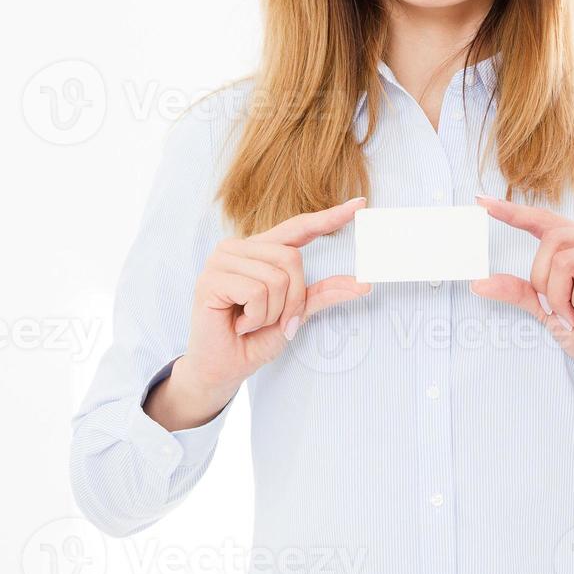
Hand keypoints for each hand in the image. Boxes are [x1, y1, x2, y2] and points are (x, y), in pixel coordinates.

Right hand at [178, 196, 372, 397]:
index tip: (360, 204)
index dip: (329, 217)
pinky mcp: (211, 279)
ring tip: (250, 322)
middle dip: (293, 300)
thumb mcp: (296, 314)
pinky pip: (256, 292)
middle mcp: (239, 247)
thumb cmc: (254, 339)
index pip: (299, 227)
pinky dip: (255, 317)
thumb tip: (362, 284)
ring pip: (275, 279)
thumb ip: (323, 294)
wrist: (224, 368)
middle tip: (274, 321)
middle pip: (292, 259)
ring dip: (272, 313)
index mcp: (260, 249)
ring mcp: (222, 260)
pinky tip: (239, 324)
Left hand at [469, 194, 573, 394]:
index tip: (481, 202)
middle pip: (552, 241)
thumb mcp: (547, 310)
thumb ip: (519, 291)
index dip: (514, 212)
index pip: (546, 221)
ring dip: (562, 298)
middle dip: (544, 281)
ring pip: (566, 261)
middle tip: (559, 310)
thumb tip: (479, 283)